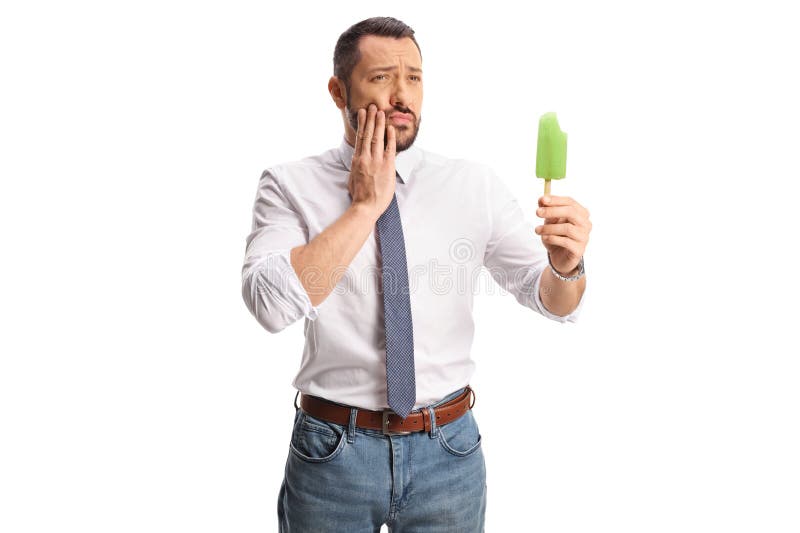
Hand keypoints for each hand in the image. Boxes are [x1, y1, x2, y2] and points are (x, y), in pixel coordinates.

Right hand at [348, 103, 396, 217]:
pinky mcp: (387, 167)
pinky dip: (390, 137)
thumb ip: (356, 166)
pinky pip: (389, 149)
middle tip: (372, 106)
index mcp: (357, 160)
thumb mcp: (353, 178)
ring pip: (378, 138)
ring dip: (379, 124)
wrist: (365, 206)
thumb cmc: (359, 196)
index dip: (362, 124)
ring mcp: (376, 161)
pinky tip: (390, 128)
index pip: (360, 137)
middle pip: (368, 134)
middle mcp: (366, 158)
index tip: (363, 114)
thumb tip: (358, 161)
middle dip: (370, 119)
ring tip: (380, 112)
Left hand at [534, 195, 590, 274]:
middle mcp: (586, 224)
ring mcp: (584, 237)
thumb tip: (541, 199)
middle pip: (571, 212)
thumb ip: (547, 210)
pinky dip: (552, 238)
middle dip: (552, 211)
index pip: (570, 202)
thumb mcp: (549, 222)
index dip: (555, 200)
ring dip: (549, 228)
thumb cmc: (556, 236)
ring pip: (567, 228)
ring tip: (538, 230)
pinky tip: (545, 238)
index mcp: (581, 213)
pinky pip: (565, 242)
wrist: (559, 258)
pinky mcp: (579, 250)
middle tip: (537, 212)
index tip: (541, 199)